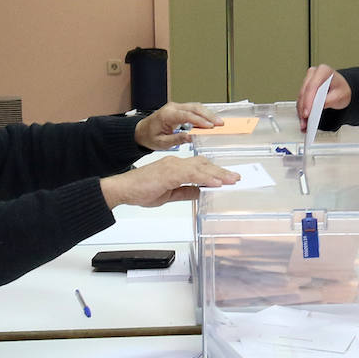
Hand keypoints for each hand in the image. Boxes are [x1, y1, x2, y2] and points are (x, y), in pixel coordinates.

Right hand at [100, 156, 238, 208]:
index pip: (199, 167)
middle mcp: (176, 163)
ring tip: (231, 180)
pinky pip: (191, 175)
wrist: (123, 189)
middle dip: (220, 172)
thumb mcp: (168, 194)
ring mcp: (172, 166)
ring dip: (217, 174)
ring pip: (200, 168)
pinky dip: (205, 178)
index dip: (215, 172)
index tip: (227, 178)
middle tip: (235, 177)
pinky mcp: (169, 173)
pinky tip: (216, 183)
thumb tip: (200, 192)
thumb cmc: (140, 190)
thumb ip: (185, 192)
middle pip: (203, 165)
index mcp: (175, 167)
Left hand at [133, 101, 222, 150]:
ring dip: (207, 113)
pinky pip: (193, 108)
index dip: (200, 121)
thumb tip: (191, 137)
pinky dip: (203, 113)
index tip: (210, 126)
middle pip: (194, 108)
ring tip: (218, 122)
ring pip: (195, 106)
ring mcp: (176, 107)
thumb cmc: (149, 136)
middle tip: (219, 123)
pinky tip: (210, 119)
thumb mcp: (162, 143)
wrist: (141, 132)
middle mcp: (172, 108)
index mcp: (167, 115)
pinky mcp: (178, 109)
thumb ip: (177, 139)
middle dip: (208, 115)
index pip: (187, 116)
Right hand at [295, 64, 351, 129]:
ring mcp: (308, 81)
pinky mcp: (305, 89)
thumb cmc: (342, 89)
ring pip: (300, 97)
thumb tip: (319, 106)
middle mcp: (313, 74)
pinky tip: (303, 120)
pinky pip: (301, 100)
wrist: (342, 89)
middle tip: (305, 121)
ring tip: (304, 124)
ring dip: (301, 111)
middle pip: (304, 92)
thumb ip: (330, 100)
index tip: (307, 113)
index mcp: (323, 71)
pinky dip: (302, 111)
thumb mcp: (340, 95)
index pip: (312, 86)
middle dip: (303, 108)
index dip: (308, 100)